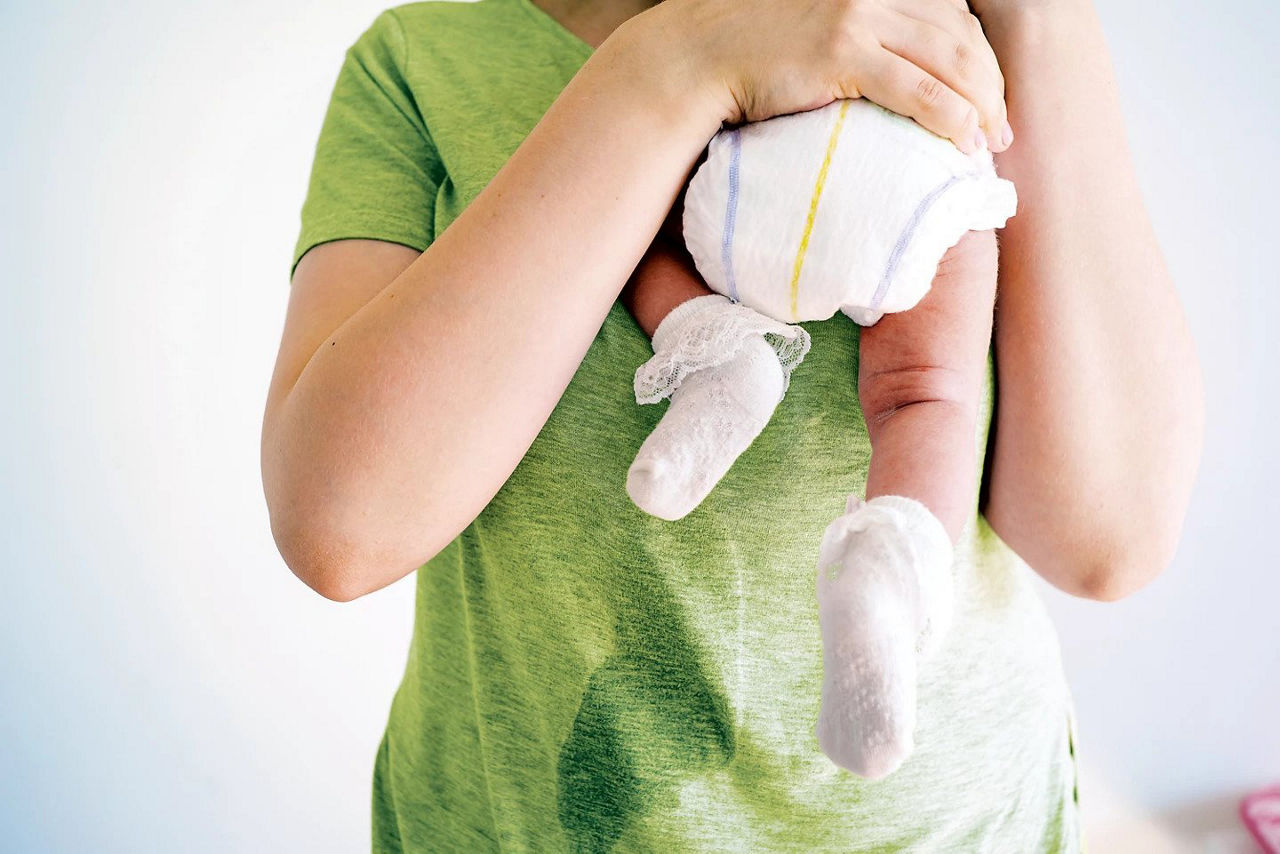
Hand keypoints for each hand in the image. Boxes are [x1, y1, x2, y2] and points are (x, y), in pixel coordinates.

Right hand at [626, 0, 1009, 152]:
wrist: (695, 59)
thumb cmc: (750, 55)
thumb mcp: (816, 31)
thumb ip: (860, 38)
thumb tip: (897, 76)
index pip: (950, 14)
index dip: (979, 58)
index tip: (988, 99)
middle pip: (959, 35)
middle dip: (989, 85)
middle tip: (999, 131)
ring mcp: (856, 15)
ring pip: (948, 59)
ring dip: (979, 105)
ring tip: (989, 145)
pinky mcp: (841, 50)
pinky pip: (916, 87)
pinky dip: (950, 116)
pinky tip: (964, 142)